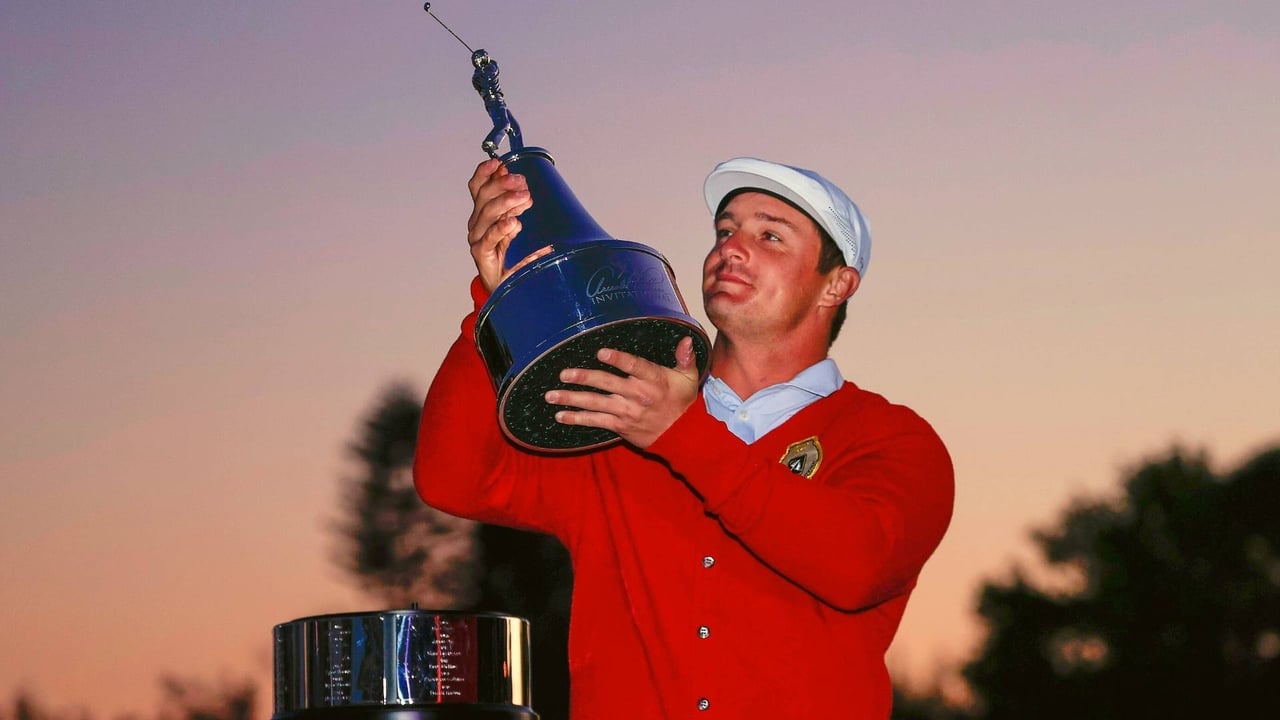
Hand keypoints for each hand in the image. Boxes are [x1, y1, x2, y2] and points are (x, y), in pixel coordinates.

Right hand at [466, 159, 551, 291]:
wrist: (503, 285)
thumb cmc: (507, 253)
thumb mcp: (512, 224)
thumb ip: (513, 206)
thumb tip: (520, 184)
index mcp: (481, 212)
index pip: (477, 187)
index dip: (485, 173)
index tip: (499, 162)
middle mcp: (476, 223)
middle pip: (484, 196)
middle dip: (503, 184)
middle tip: (522, 182)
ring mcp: (477, 238)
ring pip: (487, 213)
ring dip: (507, 202)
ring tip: (525, 198)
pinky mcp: (481, 253)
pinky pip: (489, 238)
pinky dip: (501, 228)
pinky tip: (513, 222)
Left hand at [544, 337, 700, 448]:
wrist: (682, 435)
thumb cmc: (682, 402)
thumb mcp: (688, 378)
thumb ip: (685, 357)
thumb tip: (687, 339)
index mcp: (654, 379)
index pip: (634, 366)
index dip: (618, 359)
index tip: (601, 353)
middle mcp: (638, 395)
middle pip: (607, 384)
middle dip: (584, 378)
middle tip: (564, 374)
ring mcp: (627, 412)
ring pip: (595, 404)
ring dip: (572, 399)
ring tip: (552, 395)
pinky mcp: (620, 426)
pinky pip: (595, 421)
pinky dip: (577, 419)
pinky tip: (561, 416)